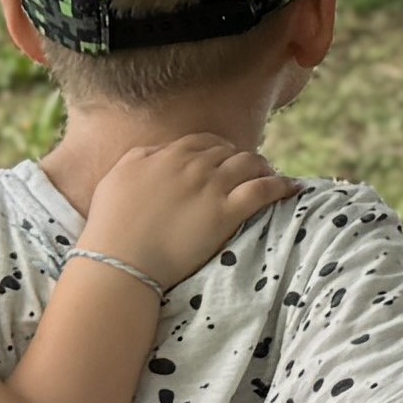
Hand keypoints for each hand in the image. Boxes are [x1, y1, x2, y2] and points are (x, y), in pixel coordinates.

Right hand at [76, 134, 295, 298]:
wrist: (119, 261)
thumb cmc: (111, 225)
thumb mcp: (117, 177)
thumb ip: (140, 157)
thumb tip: (160, 152)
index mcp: (167, 155)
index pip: (204, 141)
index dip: (219, 149)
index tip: (225, 159)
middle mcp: (193, 165)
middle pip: (230, 151)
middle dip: (243, 158)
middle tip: (253, 170)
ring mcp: (211, 187)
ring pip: (250, 164)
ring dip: (264, 167)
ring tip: (272, 176)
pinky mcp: (226, 212)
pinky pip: (263, 190)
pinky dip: (280, 186)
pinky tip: (291, 188)